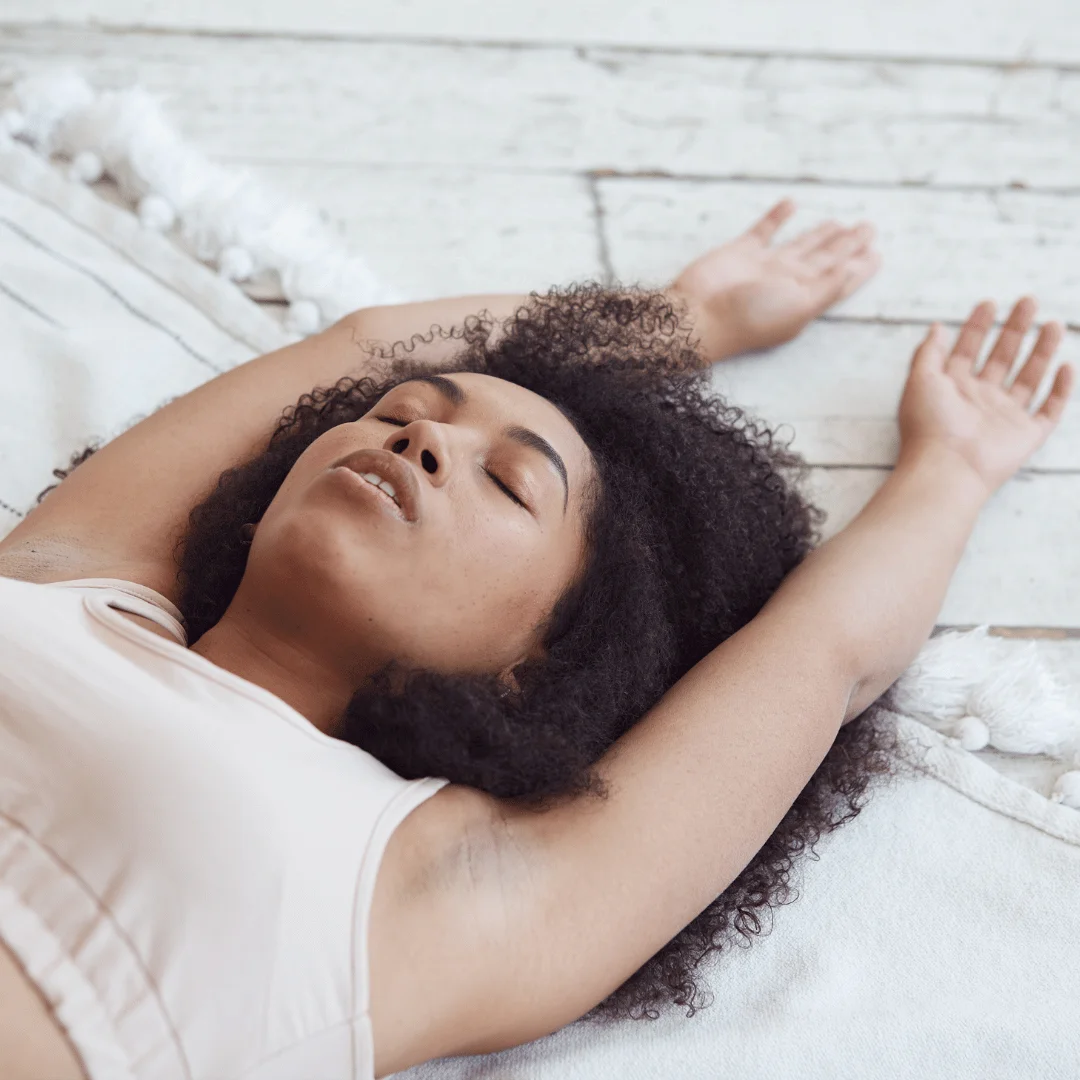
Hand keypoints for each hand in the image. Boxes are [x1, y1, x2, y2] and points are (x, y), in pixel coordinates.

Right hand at [668, 199, 879, 362]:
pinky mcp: (741, 252)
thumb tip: (852, 267)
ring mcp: (764, 267)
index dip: (860, 267)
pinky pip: (765, 230)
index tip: (878, 254)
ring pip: (801, 245)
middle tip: (868, 229)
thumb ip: (827, 285)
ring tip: (840, 222)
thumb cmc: (749, 317)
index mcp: (805, 299)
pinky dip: (777, 217)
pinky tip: (791, 203)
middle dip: (848, 246)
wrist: (698, 315)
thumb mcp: (799, 305)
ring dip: (820, 234)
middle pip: (826, 259)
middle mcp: (788, 282)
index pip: (839, 279)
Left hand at [897, 298, 1073, 495]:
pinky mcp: (1026, 435)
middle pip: (1002, 357)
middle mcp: (979, 400)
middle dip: (1015, 329)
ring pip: (1028, 377)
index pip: (967, 350)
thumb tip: (935, 326)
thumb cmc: (929, 424)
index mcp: (952, 387)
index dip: (977, 326)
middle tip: (1028, 300)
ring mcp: (1004, 417)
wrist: (947, 467)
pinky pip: (1049, 409)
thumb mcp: (920, 380)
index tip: (989, 302)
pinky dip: (1060, 389)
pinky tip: (1066, 366)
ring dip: (1041, 350)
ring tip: (1052, 323)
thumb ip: (928, 352)